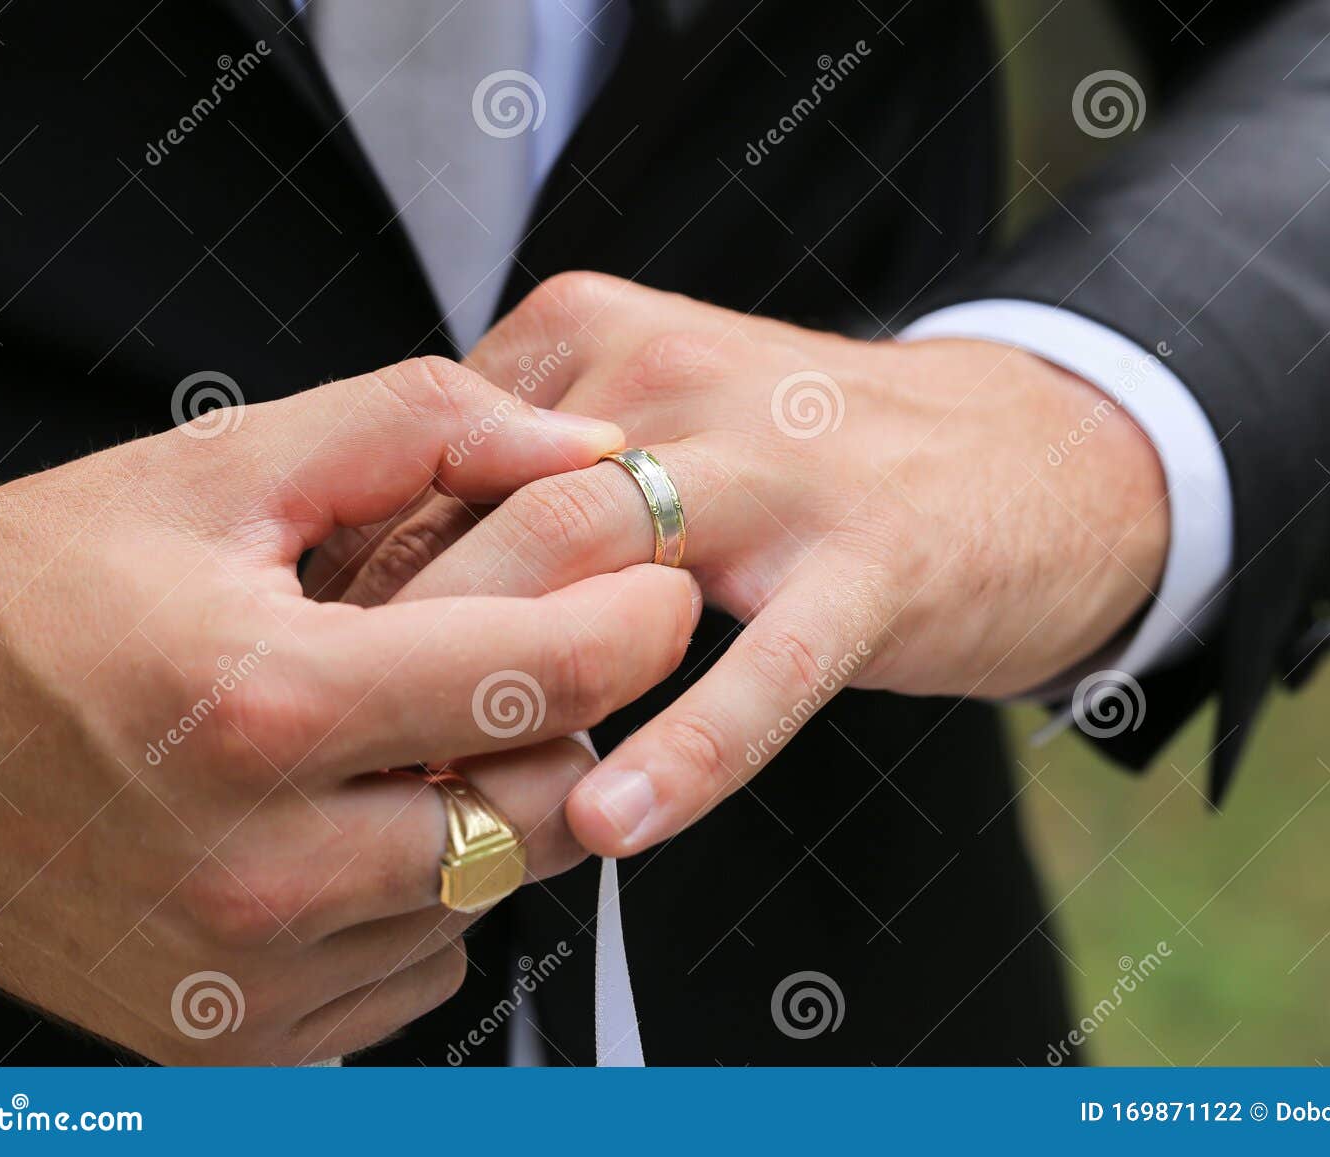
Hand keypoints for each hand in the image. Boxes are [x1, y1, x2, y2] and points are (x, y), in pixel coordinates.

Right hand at [0, 356, 699, 1063]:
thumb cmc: (24, 599)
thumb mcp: (212, 470)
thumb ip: (416, 429)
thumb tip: (580, 446)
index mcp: (265, 705)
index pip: (546, 676)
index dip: (636, 620)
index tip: (652, 587)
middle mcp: (263, 865)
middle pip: (549, 804)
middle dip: (568, 718)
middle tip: (517, 653)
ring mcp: (251, 973)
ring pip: (494, 889)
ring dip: (493, 803)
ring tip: (403, 729)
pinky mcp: (236, 1036)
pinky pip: (418, 965)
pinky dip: (423, 891)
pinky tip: (349, 819)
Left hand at [333, 274, 1169, 856]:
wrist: (1026, 450)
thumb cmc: (806, 461)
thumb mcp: (648, 422)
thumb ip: (520, 483)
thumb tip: (366, 605)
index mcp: (592, 339)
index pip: (428, 464)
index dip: (354, 586)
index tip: (303, 686)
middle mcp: (670, 381)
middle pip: (492, 513)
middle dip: (403, 648)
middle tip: (339, 764)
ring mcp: (778, 466)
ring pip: (599, 564)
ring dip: (507, 690)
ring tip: (438, 798)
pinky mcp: (871, 559)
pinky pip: (764, 668)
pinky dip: (686, 749)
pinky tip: (614, 822)